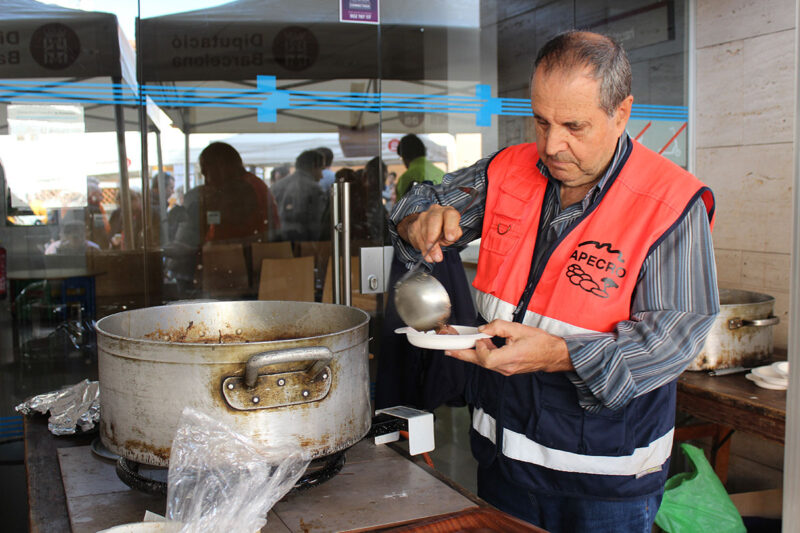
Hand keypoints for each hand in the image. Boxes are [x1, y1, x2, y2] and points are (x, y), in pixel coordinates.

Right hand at [398, 205, 462, 262]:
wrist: (429, 227)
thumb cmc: (444, 230)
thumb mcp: (453, 233)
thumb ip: (454, 235)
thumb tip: (449, 239)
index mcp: (448, 212)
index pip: (450, 215)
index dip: (450, 227)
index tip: (450, 238)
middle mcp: (436, 212)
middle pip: (433, 220)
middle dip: (434, 237)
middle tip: (437, 250)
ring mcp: (424, 218)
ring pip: (424, 231)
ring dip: (429, 247)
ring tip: (434, 257)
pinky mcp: (415, 225)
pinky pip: (417, 238)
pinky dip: (423, 249)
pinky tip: (428, 256)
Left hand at [444, 319, 573, 375]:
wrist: (553, 355)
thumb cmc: (540, 343)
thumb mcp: (519, 328)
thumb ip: (499, 326)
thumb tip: (483, 328)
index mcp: (510, 357)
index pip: (486, 358)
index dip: (479, 348)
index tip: (480, 337)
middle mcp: (506, 367)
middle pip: (479, 363)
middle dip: (461, 354)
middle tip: (447, 349)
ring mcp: (506, 370)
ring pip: (483, 363)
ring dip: (471, 353)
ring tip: (459, 345)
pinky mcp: (507, 369)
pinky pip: (490, 363)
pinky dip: (482, 354)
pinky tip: (480, 346)